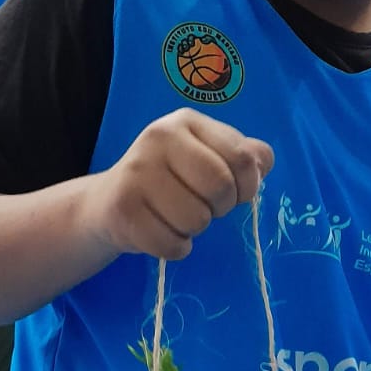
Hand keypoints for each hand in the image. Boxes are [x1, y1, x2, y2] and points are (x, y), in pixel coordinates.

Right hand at [96, 110, 273, 261]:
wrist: (107, 204)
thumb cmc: (169, 182)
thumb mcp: (206, 158)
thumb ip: (243, 156)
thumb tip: (263, 162)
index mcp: (186, 122)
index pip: (242, 159)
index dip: (247, 187)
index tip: (232, 193)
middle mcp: (158, 137)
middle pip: (220, 187)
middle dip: (220, 209)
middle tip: (203, 208)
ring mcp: (137, 172)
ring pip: (196, 220)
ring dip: (193, 230)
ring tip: (176, 218)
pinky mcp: (122, 209)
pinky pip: (171, 244)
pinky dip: (175, 248)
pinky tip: (161, 233)